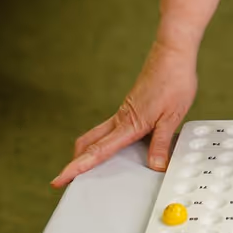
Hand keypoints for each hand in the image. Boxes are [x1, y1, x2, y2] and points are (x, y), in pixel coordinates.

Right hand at [52, 39, 197, 188]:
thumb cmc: (174, 80)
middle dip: (76, 160)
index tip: (59, 179)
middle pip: (89, 142)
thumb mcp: (172, 116)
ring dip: (89, 151)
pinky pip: (112, 128)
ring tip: (87, 169)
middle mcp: (122, 118)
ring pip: (98, 134)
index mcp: (129, 124)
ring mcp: (124, 112)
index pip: (97, 151)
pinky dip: (106, 140)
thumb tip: (155, 166)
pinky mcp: (131, 106)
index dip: (77, 167)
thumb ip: (161, 143)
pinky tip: (116, 147)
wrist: (172, 53)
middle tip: (66, 178)